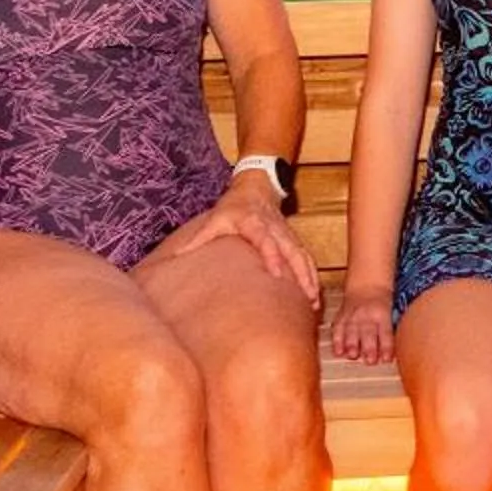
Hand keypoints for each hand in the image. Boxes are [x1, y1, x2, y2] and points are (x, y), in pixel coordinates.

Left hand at [169, 168, 321, 302]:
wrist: (257, 188)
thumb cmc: (233, 207)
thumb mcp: (215, 219)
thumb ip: (199, 239)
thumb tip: (176, 257)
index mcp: (256, 224)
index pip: (267, 242)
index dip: (273, 257)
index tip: (277, 275)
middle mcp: (276, 230)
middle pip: (293, 253)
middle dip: (301, 275)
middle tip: (308, 297)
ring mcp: (288, 235)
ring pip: (303, 257)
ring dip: (310, 279)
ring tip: (315, 302)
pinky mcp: (294, 240)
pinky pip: (306, 258)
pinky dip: (312, 275)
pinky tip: (314, 293)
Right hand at [333, 287, 395, 363]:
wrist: (366, 284)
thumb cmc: (382, 303)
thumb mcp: (391, 313)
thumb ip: (387, 333)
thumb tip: (386, 356)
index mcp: (382, 314)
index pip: (385, 332)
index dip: (386, 346)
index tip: (387, 359)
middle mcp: (367, 315)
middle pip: (368, 332)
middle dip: (368, 348)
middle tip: (370, 361)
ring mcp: (352, 315)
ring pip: (352, 331)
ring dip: (352, 345)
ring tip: (352, 356)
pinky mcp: (341, 316)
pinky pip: (338, 329)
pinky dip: (337, 341)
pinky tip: (338, 351)